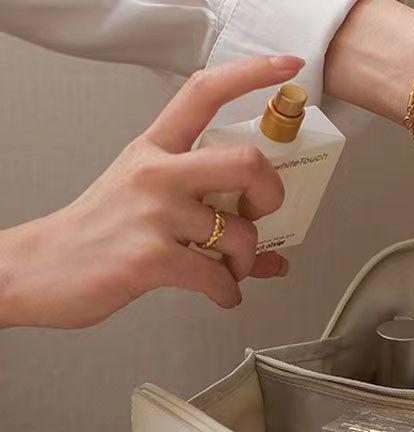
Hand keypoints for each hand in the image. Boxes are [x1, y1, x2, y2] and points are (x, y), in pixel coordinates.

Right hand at [0, 55, 302, 328]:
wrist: (39, 269)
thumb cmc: (96, 233)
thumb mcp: (144, 203)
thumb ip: (206, 213)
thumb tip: (273, 255)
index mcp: (154, 149)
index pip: (204, 92)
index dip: (251, 75)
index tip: (286, 66)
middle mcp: (157, 173)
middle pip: (247, 162)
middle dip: (271, 194)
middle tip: (258, 215)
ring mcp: (154, 213)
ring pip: (240, 232)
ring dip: (246, 262)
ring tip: (229, 270)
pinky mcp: (152, 258)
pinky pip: (217, 277)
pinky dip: (229, 294)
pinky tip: (220, 294)